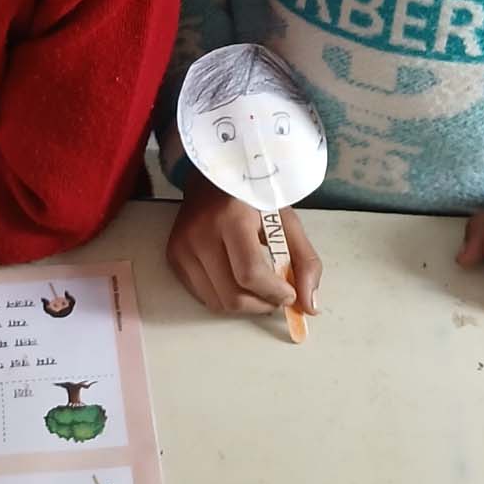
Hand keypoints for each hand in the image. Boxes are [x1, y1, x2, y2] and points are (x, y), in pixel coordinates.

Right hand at [167, 169, 320, 316]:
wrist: (210, 177)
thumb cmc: (251, 196)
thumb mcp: (286, 220)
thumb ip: (304, 261)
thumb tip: (310, 305)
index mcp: (232, 218)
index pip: (250, 273)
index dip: (274, 293)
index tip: (289, 293)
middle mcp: (201, 234)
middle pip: (232, 296)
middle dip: (262, 304)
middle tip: (277, 295)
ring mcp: (183, 247)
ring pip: (217, 302)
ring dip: (244, 305)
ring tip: (259, 289)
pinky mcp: (174, 256)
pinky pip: (202, 295)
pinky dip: (224, 297)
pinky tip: (236, 281)